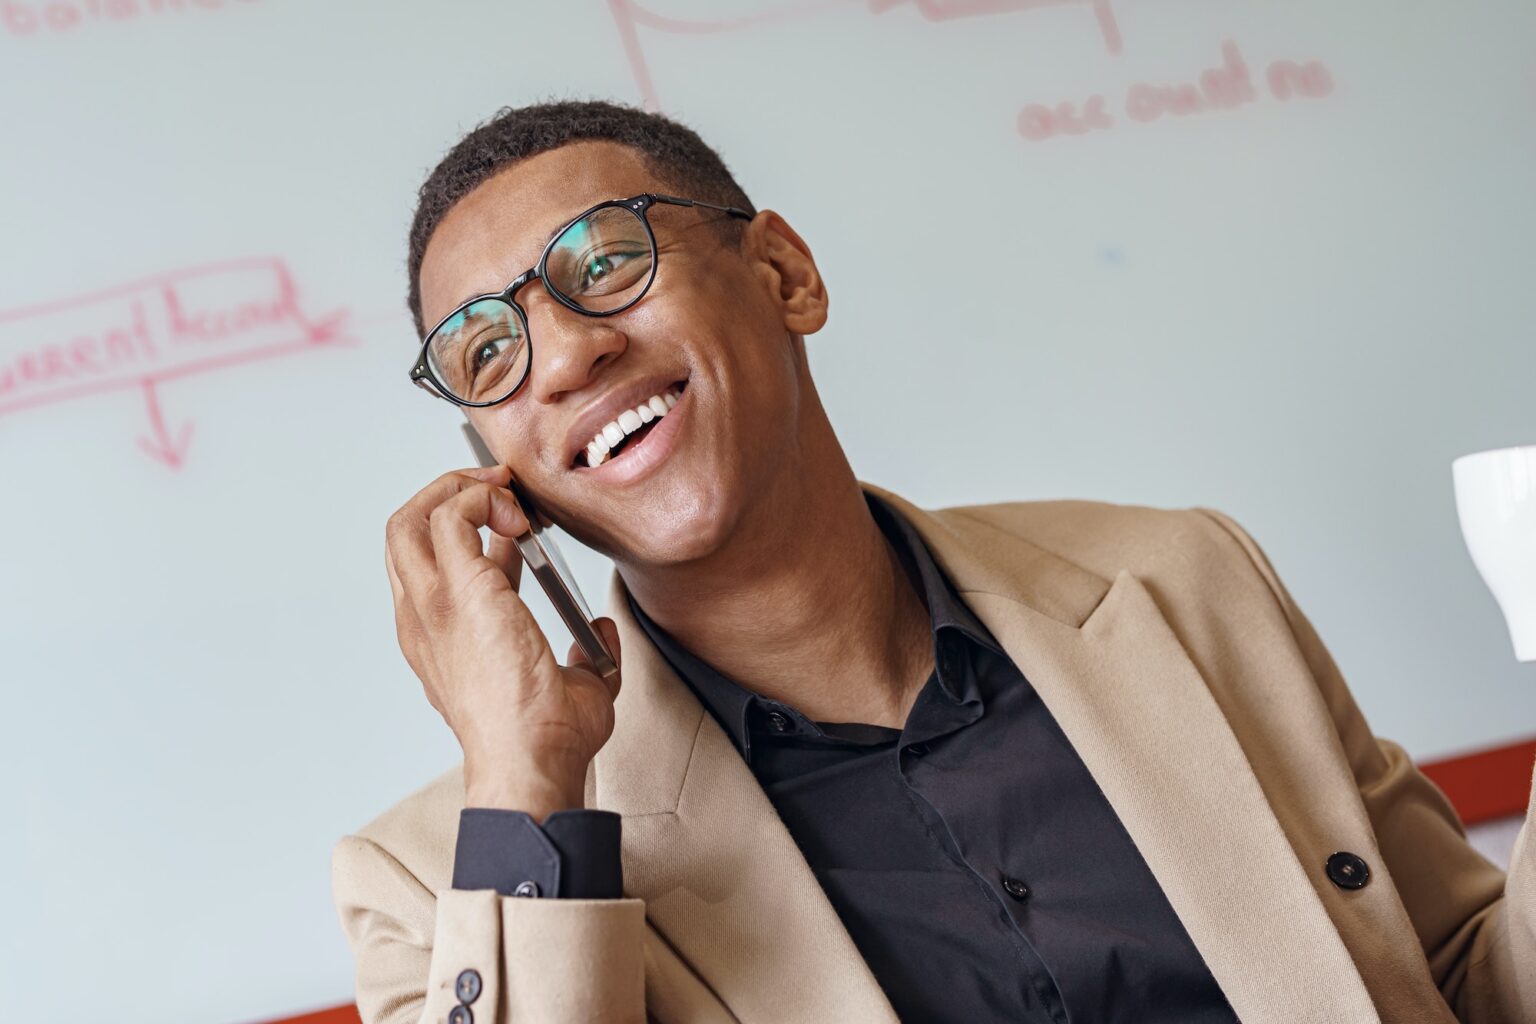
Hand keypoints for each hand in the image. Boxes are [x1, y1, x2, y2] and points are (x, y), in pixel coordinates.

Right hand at [384, 464, 621, 818]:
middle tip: (499, 490)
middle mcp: (424, 620)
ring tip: (506, 491)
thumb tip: (599, 630)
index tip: (515, 529)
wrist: (531, 761)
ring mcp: (433, 606)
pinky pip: (453, 516)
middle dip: (446, 495)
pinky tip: (520, 512)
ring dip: (458, 490)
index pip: (431, 569)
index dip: (467, 536)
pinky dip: (482, 497)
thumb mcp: (571, 685)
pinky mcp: (460, 591)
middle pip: (401, 533)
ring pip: (411, 518)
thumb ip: (584, 654)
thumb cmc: (542, 740)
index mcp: (439, 642)